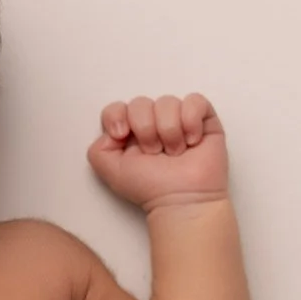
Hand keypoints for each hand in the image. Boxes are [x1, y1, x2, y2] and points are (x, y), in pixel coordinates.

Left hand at [86, 93, 228, 211]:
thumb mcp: (110, 171)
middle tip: (154, 153)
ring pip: (167, 102)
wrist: (181, 198)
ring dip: (169, 130)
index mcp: (129, 132)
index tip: (122, 135)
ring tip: (175, 153)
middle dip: (145, 129)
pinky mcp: (203, 119)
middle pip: (140, 103)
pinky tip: (192, 142)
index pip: (117, 108)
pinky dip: (191, 121)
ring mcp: (178, 119)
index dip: (117, 116)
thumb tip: (113, 129)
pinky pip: (195, 101)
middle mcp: (153, 123)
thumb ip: (97, 149)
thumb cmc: (149, 187)